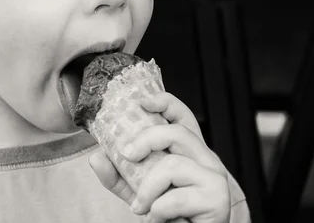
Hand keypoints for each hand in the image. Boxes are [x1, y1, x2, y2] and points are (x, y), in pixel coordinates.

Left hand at [89, 92, 230, 222]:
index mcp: (190, 152)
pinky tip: (158, 220)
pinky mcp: (217, 199)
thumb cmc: (170, 216)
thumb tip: (96, 157)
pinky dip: (158, 211)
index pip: (182, 116)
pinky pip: (176, 198)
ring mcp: (215, 177)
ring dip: (147, 189)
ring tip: (141, 206)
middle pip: (176, 133)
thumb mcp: (138, 192)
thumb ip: (118, 176)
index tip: (142, 102)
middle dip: (146, 141)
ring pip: (173, 166)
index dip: (165, 102)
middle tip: (127, 156)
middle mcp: (206, 159)